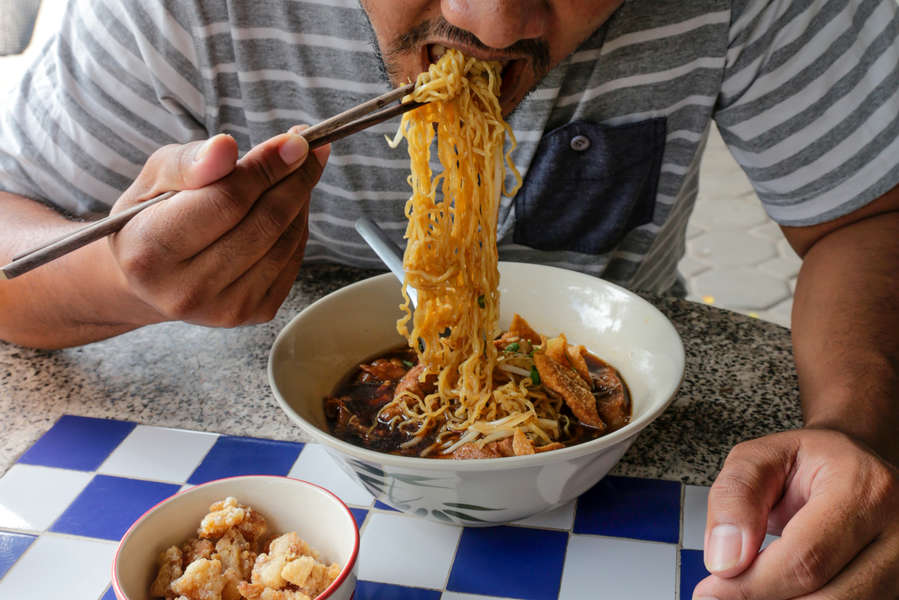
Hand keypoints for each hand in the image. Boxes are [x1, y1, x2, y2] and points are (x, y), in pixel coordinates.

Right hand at [107, 128, 328, 327]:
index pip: (227, 201)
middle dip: (295, 178)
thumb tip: (226, 148)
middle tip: (307, 148)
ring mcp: (225, 309)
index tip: (294, 140)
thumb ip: (189, 162)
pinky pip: (294, 260)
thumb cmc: (151, 219)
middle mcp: (187, 289)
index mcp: (151, 250)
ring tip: (298, 170)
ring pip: (285, 241)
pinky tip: (289, 206)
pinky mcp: (255, 314)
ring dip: (300, 200)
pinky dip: (298, 227)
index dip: (267, 167)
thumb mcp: (153, 179)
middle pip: (264, 222)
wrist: (150, 280)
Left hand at [693, 429, 898, 598]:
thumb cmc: (807, 462)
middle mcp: (897, 532)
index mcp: (865, 489)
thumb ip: (734, 499)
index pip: (805, 558)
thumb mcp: (757, 458)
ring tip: (754, 585)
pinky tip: (782, 590)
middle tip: (725, 593)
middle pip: (828, 598)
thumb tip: (725, 560)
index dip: (752, 585)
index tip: (712, 590)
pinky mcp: (898, 588)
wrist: (851, 466)